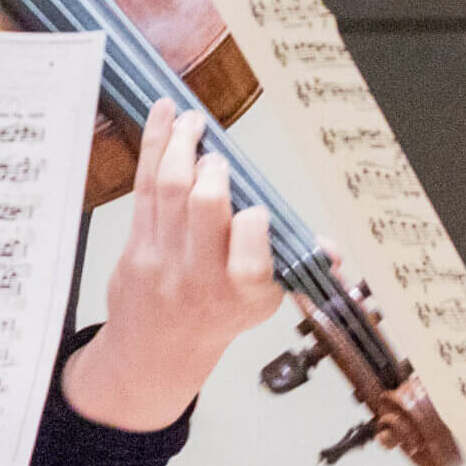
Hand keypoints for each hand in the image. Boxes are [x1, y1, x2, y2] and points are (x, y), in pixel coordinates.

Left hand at [58, 99, 285, 431]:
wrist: (156, 351)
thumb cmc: (218, 314)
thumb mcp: (265, 302)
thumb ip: (297, 268)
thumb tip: (331, 252)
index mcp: (244, 296)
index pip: (249, 260)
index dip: (252, 226)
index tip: (256, 210)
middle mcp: (202, 279)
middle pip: (204, 209)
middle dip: (214, 172)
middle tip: (219, 158)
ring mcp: (163, 261)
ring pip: (169, 189)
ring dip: (181, 145)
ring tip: (192, 122)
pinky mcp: (135, 245)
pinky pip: (143, 186)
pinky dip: (154, 145)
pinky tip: (163, 114)